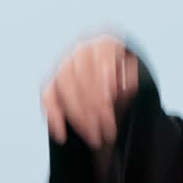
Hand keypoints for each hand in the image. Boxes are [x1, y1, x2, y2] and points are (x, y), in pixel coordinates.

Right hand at [41, 34, 139, 149]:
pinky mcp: (52, 84)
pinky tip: (62, 135)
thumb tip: (123, 86)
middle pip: (82, 75)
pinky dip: (53, 117)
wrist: (114, 85)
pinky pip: (48, 98)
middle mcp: (82, 51)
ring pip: (64, 87)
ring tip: (93, 138)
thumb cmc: (126, 81)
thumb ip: (129, 78)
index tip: (111, 96)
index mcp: (104, 44)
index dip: (104, 76)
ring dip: (78, 115)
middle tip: (107, 131)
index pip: (101, 56)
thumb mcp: (134, 78)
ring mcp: (64, 66)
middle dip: (94, 105)